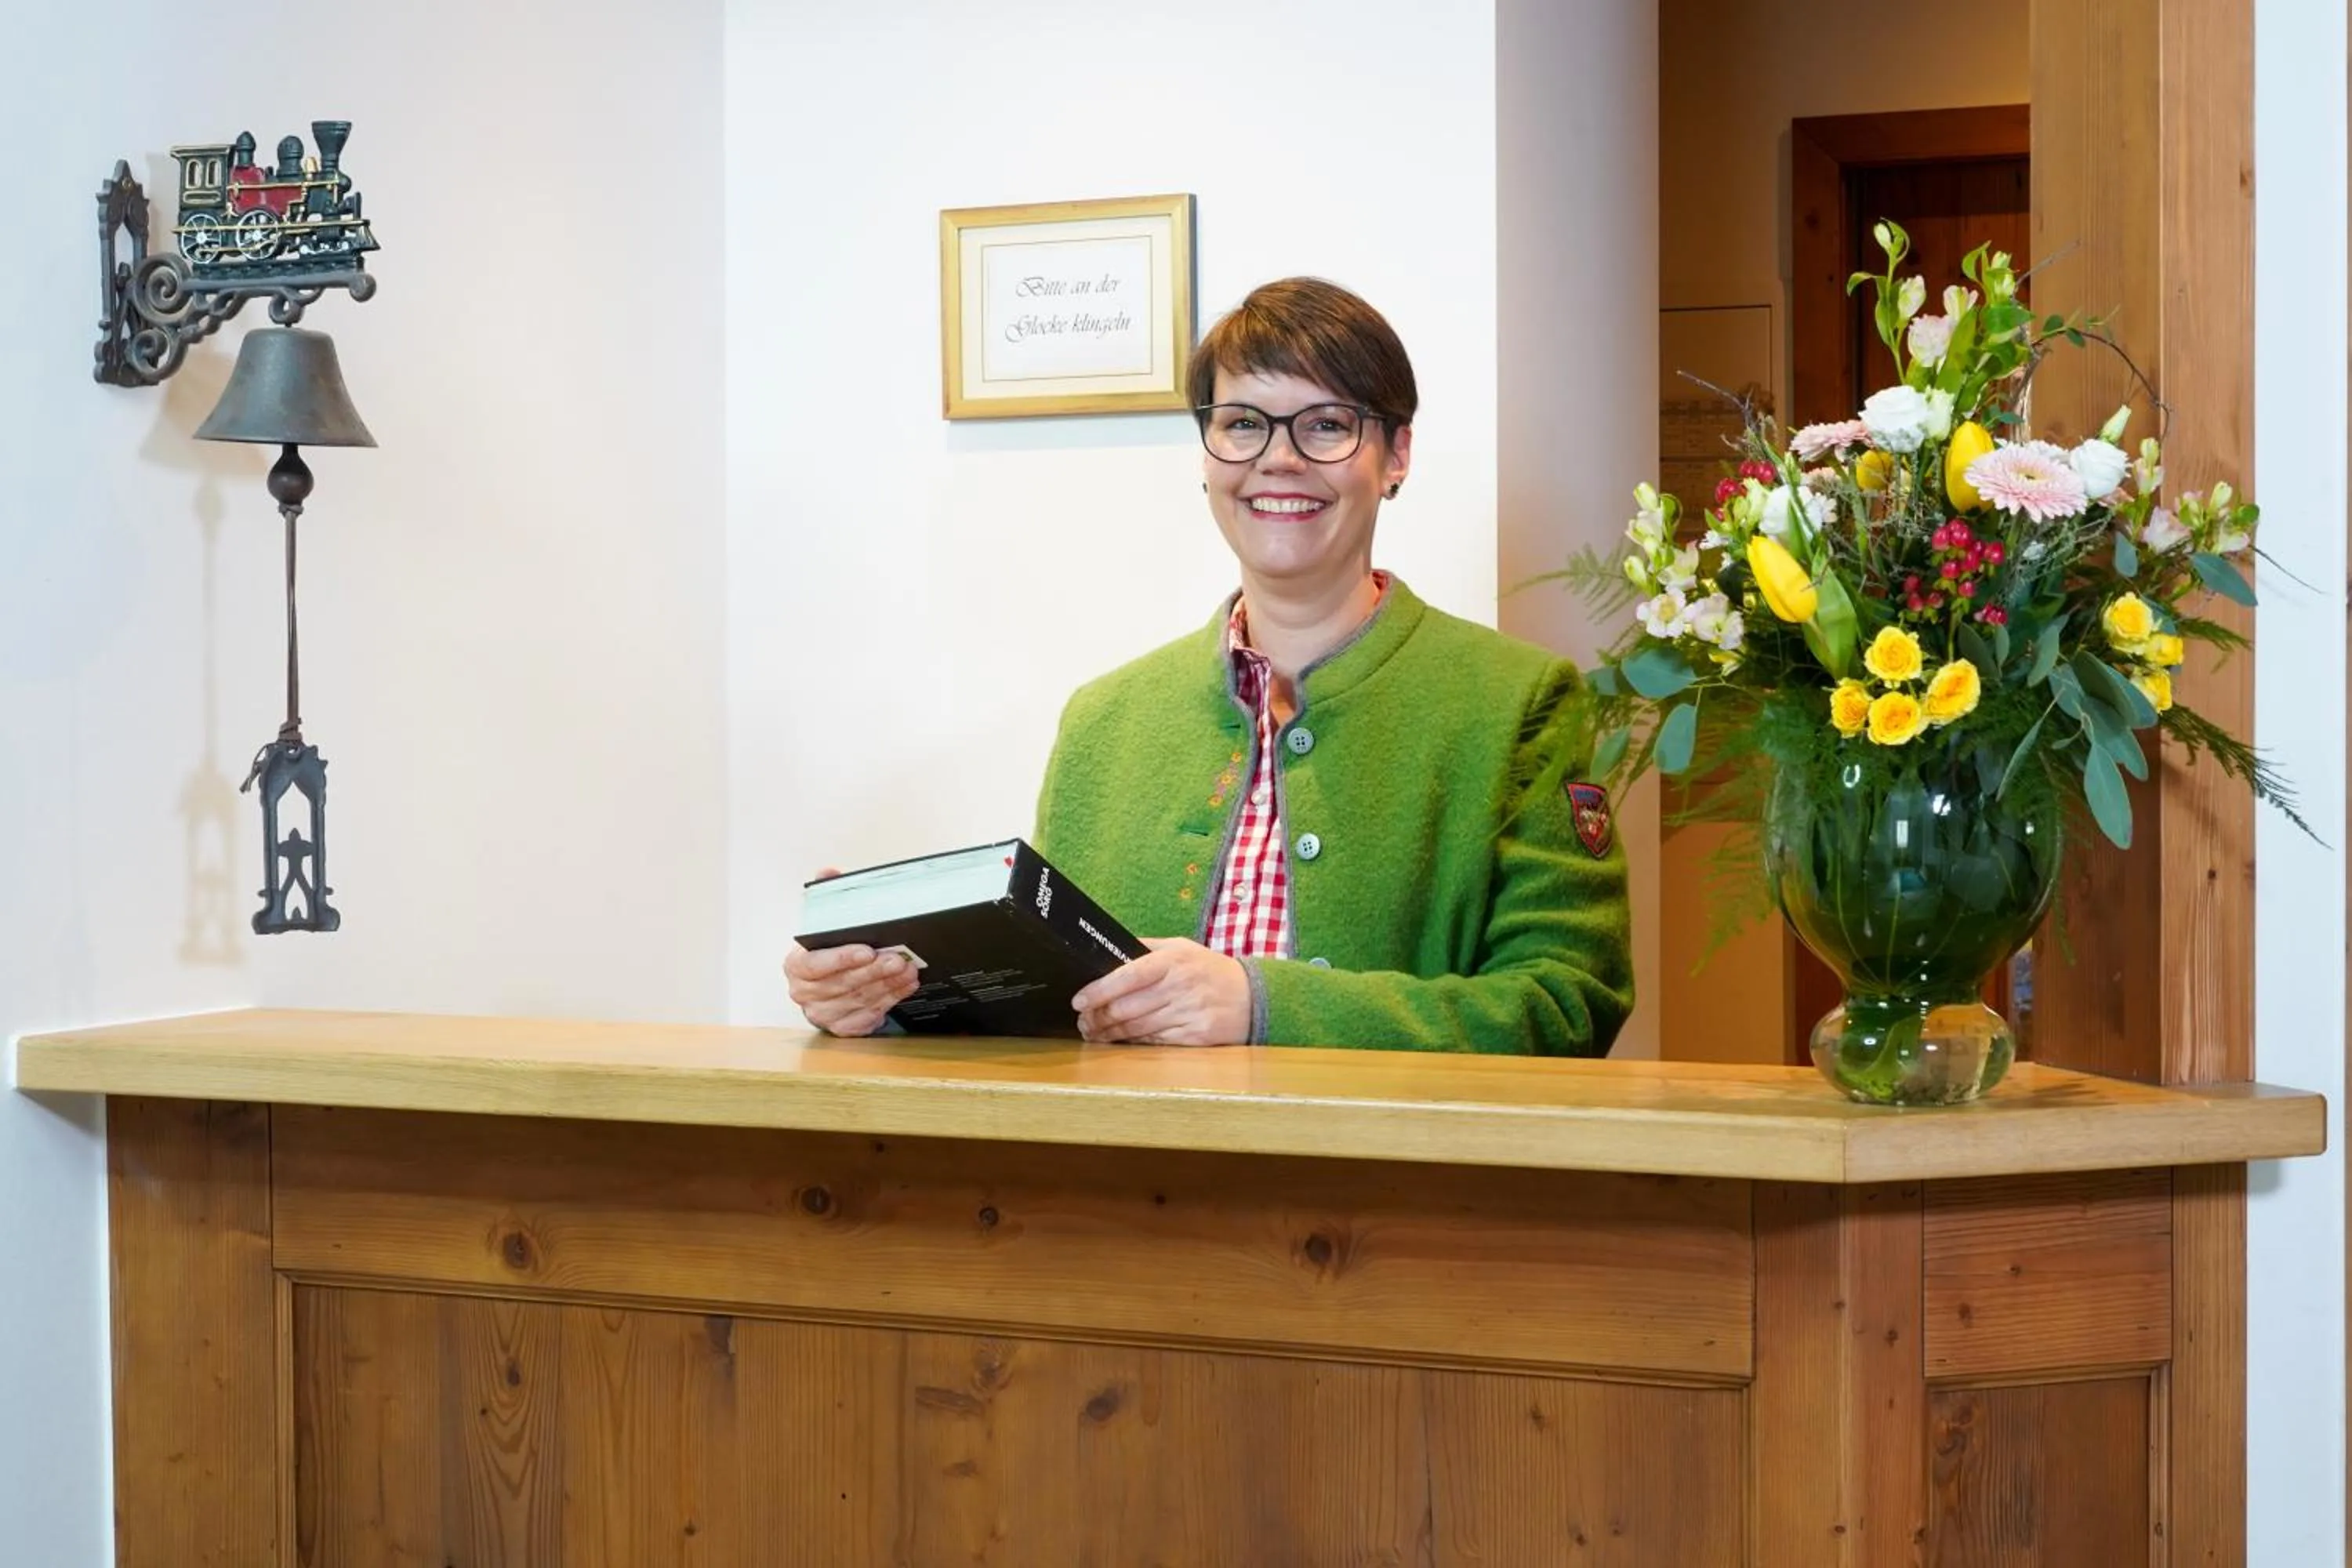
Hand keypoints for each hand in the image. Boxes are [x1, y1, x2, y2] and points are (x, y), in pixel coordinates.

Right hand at [784, 866, 916, 1035]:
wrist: (827, 984)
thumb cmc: (828, 952)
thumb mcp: (824, 923)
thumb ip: (825, 898)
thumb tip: (828, 873)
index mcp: (796, 966)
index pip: (813, 965)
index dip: (840, 958)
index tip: (866, 950)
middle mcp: (805, 993)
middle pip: (842, 984)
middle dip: (873, 971)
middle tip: (898, 958)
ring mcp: (822, 1013)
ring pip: (859, 1000)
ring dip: (887, 985)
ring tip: (908, 969)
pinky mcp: (842, 1028)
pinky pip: (868, 1017)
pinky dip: (890, 1000)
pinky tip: (905, 986)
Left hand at [1072, 938, 1250, 1045]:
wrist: (1252, 997)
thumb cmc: (1209, 970)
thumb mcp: (1182, 948)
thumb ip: (1147, 948)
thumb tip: (1110, 948)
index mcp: (1174, 961)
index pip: (1129, 975)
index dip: (1100, 989)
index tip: (1079, 999)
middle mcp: (1180, 986)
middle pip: (1128, 1007)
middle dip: (1098, 1017)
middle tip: (1082, 1020)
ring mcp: (1188, 1013)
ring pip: (1137, 1028)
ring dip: (1110, 1033)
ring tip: (1093, 1032)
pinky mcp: (1195, 1036)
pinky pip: (1155, 1042)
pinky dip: (1133, 1042)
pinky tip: (1120, 1040)